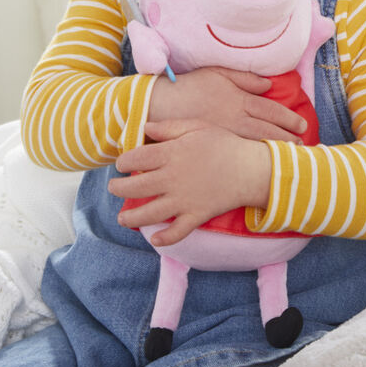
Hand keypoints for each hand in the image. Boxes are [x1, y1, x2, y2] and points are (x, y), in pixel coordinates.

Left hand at [108, 119, 271, 245]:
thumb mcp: (197, 127)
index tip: (122, 164)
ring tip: (122, 218)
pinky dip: (163, 239)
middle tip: (114, 188)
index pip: (135, 159)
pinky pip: (176, 232)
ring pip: (149, 214)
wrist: (251, 168)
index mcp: (172, 154)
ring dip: (131, 218)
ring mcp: (184, 200)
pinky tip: (154, 238)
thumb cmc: (224, 143)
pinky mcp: (197, 216)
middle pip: (135, 188)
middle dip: (118, 189)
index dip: (123, 162)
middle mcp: (173, 178)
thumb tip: (144, 128)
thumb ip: (169, 127)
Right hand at [147, 67, 305, 143]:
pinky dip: (255, 156)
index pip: (271, 111)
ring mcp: (226, 136)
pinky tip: (263, 160)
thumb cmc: (191, 87)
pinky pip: (240, 153)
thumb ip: (245, 78)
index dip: (288, 118)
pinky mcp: (215, 148)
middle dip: (287, 137)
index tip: (301, 124)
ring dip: (275, 148)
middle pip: (268, 130)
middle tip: (301, 143)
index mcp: (239, 100)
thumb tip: (268, 86)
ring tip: (289, 153)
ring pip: (257, 144)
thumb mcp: (218, 74)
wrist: (163, 106)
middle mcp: (236, 120)